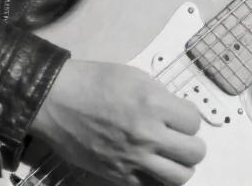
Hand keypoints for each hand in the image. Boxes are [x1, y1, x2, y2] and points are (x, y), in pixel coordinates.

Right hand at [29, 59, 205, 185]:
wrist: (57, 100)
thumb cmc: (92, 82)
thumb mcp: (134, 76)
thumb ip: (159, 95)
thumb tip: (176, 111)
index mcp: (152, 104)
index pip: (194, 121)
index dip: (189, 118)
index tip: (181, 117)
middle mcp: (146, 134)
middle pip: (193, 153)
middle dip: (192, 144)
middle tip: (182, 138)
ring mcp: (132, 158)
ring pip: (179, 177)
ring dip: (180, 166)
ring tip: (171, 157)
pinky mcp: (117, 175)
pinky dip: (155, 179)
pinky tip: (149, 166)